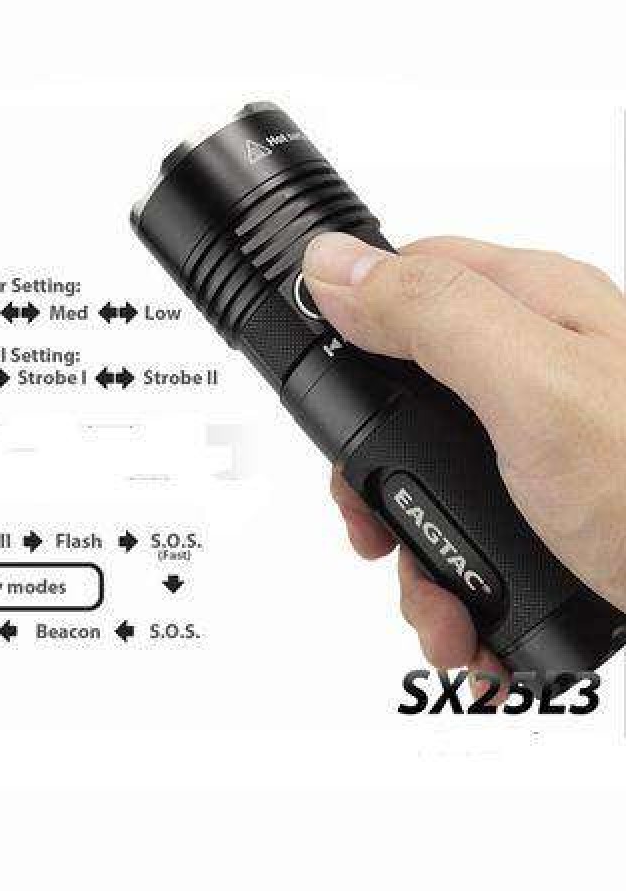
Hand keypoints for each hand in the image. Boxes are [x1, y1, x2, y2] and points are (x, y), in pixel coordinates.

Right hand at [303, 232, 625, 679]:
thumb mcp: (537, 393)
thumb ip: (431, 318)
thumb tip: (335, 264)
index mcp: (535, 308)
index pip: (400, 283)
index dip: (345, 338)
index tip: (326, 409)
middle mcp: (543, 367)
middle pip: (406, 398)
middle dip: (377, 483)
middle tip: (378, 535)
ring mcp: (553, 443)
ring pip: (436, 483)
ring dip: (420, 560)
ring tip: (443, 612)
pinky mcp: (564, 510)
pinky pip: (478, 539)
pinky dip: (462, 593)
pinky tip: (475, 627)